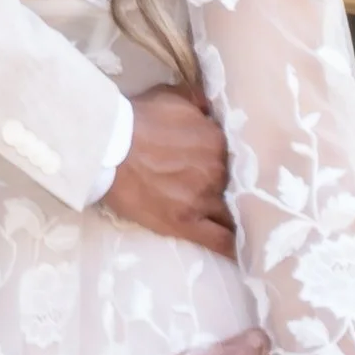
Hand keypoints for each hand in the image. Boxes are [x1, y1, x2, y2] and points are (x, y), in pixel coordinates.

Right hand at [101, 88, 233, 254]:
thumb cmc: (137, 119)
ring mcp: (202, 199)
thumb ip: (199, 103)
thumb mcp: (173, 97)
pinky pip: (219, 241)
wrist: (107, 147)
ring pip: (232, 213)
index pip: (235, 156)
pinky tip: (246, 257)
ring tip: (247, 229)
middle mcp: (217, 171)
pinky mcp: (185, 223)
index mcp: (218, 140)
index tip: (227, 168)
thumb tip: (211, 108)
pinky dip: (233, 248)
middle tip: (226, 194)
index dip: (231, 163)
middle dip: (232, 189)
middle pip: (235, 185)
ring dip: (237, 218)